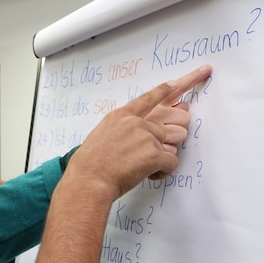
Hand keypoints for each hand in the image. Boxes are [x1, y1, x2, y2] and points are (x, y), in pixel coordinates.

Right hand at [66, 64, 211, 199]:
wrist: (89, 179)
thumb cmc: (91, 164)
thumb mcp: (102, 136)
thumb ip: (123, 130)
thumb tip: (144, 133)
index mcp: (120, 116)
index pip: (147, 99)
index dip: (162, 91)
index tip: (174, 83)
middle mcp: (135, 122)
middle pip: (165, 130)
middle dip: (159, 147)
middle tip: (142, 160)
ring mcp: (146, 136)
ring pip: (170, 147)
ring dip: (160, 160)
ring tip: (141, 168)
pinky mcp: (154, 154)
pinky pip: (172, 162)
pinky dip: (163, 172)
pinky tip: (148, 175)